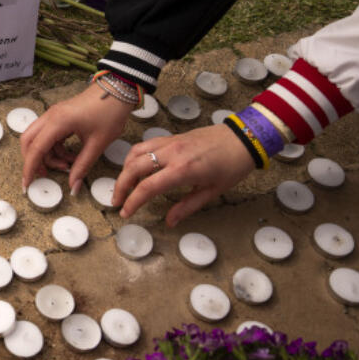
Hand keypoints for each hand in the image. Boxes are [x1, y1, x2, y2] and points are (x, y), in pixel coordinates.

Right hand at [20, 84, 132, 196]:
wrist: (118, 90)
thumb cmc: (109, 112)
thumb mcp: (97, 144)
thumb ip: (82, 166)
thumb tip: (73, 186)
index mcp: (58, 122)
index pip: (36, 149)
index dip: (30, 168)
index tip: (27, 184)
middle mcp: (50, 117)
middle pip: (29, 141)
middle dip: (34, 160)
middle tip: (46, 175)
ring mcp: (54, 115)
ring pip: (39, 139)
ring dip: (48, 155)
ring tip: (68, 164)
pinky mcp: (59, 116)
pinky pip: (49, 135)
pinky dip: (55, 148)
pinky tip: (70, 155)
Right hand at [114, 124, 254, 226]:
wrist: (242, 138)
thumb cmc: (231, 166)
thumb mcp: (212, 191)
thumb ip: (187, 206)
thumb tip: (169, 222)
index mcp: (182, 170)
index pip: (147, 187)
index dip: (133, 202)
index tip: (126, 213)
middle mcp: (171, 154)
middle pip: (134, 168)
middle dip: (121, 186)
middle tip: (117, 201)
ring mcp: (169, 143)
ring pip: (135, 154)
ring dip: (124, 170)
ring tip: (124, 185)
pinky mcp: (170, 137)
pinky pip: (144, 145)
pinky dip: (134, 157)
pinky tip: (135, 167)